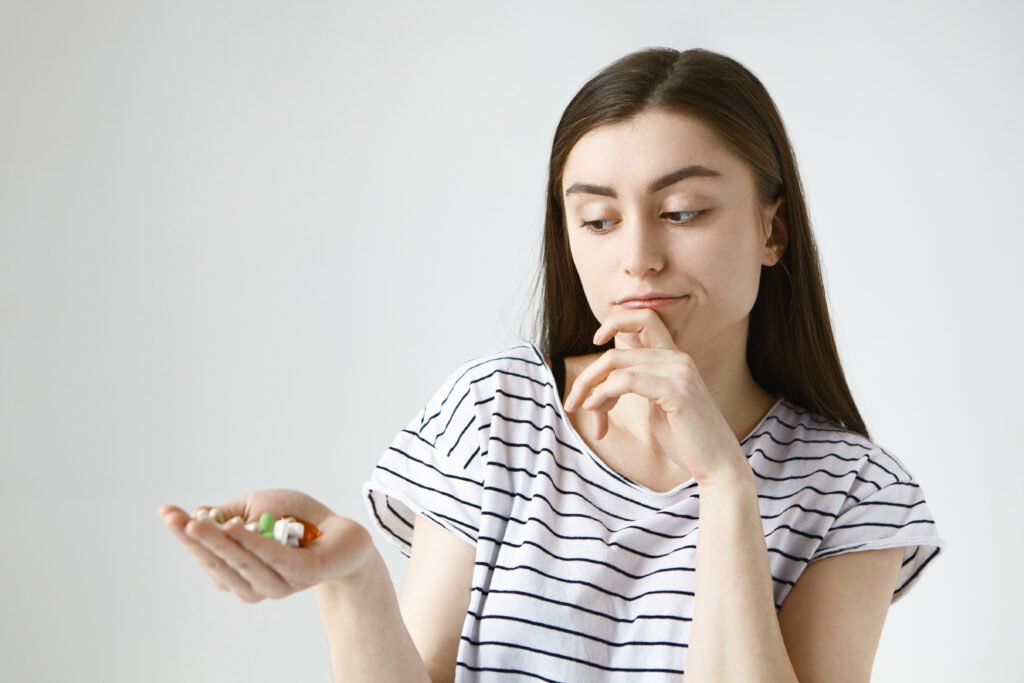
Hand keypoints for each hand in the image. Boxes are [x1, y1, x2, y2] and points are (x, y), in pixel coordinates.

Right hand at [159, 489, 371, 602]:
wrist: (345, 535)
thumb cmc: (297, 521)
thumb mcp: (257, 509)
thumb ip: (229, 515)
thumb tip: (199, 513)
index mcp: (240, 573)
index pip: (206, 558)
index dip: (186, 536)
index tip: (166, 512)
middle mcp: (255, 585)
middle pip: (219, 565)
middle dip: (196, 541)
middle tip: (177, 518)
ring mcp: (280, 584)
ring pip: (243, 565)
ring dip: (220, 543)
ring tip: (199, 522)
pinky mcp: (304, 574)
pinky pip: (275, 560)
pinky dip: (255, 544)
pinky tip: (238, 528)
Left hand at [561, 308, 749, 486]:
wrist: (718, 465)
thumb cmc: (686, 440)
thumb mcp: (656, 407)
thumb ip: (638, 387)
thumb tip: (603, 384)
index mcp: (674, 358)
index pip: (645, 319)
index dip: (616, 321)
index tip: (596, 340)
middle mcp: (678, 358)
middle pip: (616, 353)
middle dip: (588, 377)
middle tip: (572, 402)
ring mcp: (679, 372)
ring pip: (616, 365)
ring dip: (591, 389)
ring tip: (584, 412)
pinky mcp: (677, 391)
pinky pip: (626, 381)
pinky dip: (603, 394)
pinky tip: (596, 410)